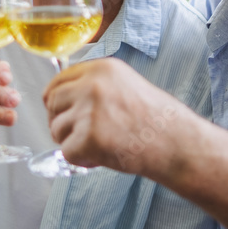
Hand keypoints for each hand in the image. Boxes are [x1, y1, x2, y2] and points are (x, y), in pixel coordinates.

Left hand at [45, 58, 192, 175]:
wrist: (175, 142)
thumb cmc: (156, 119)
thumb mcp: (126, 85)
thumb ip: (96, 85)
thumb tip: (63, 96)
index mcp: (102, 69)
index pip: (58, 80)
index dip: (55, 99)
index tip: (59, 111)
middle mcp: (93, 85)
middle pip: (52, 103)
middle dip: (60, 120)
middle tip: (78, 134)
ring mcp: (89, 111)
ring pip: (56, 129)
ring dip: (71, 141)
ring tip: (99, 144)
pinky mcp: (88, 138)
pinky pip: (67, 153)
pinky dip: (81, 159)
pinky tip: (102, 156)